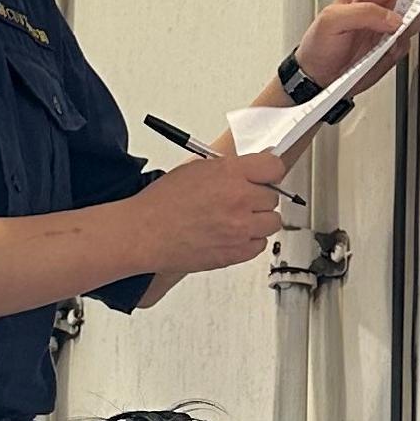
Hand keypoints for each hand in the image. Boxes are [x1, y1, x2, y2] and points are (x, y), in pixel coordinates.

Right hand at [138, 140, 286, 275]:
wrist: (145, 233)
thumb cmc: (162, 203)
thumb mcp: (197, 169)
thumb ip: (228, 168)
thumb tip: (249, 168)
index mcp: (230, 174)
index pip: (274, 167)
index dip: (270, 171)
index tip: (267, 175)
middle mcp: (239, 200)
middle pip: (274, 197)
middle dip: (259, 196)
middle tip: (242, 199)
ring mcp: (240, 229)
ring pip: (272, 222)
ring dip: (259, 219)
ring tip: (239, 218)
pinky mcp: (236, 252)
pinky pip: (259, 245)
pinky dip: (251, 240)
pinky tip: (234, 234)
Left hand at [291, 0, 419, 94]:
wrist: (320, 76)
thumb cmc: (319, 44)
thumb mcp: (332, 21)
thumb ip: (364, 13)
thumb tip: (394, 19)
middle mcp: (383, 1)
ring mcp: (391, 22)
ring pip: (419, 13)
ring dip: (409, 21)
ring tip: (386, 33)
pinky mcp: (395, 44)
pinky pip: (410, 39)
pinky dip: (400, 45)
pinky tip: (380, 50)